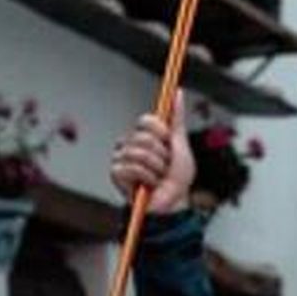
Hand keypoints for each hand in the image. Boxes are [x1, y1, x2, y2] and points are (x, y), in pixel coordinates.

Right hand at [110, 97, 192, 215]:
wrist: (173, 202)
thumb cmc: (176, 178)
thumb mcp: (180, 144)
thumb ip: (177, 119)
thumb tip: (178, 93)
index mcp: (142, 135)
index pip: (145, 120)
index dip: (160, 131)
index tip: (168, 143)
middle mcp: (129, 143)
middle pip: (143, 138)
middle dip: (161, 156)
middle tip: (164, 167)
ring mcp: (120, 158)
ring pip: (139, 153)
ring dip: (156, 169)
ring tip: (158, 177)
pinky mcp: (116, 173)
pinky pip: (132, 167)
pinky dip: (147, 178)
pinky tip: (148, 185)